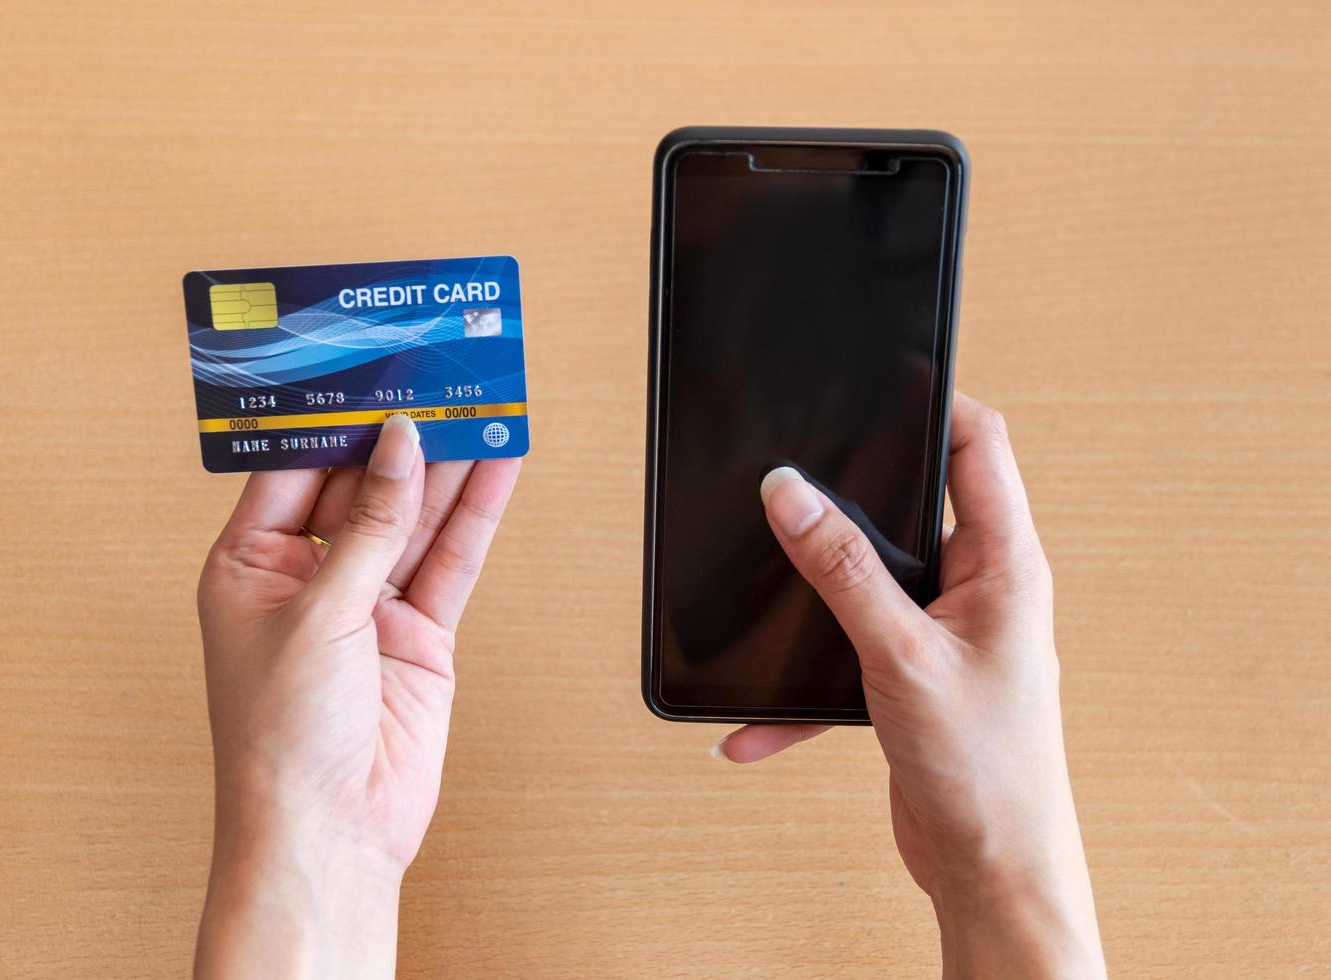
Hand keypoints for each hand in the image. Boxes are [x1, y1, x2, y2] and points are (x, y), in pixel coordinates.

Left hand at [193, 414, 519, 978]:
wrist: (331, 833)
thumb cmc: (281, 741)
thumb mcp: (317, 616)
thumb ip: (371, 527)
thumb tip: (400, 445)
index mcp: (249, 565)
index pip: (295, 469)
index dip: (334, 419)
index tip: (369, 367)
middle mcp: (308, 578)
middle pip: (364, 485)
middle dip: (401, 434)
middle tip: (440, 376)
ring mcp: (367, 605)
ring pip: (415, 516)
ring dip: (448, 464)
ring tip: (483, 404)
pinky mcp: (418, 631)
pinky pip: (450, 559)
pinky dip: (475, 514)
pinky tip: (497, 468)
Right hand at [716, 393, 1105, 978]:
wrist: (991, 871)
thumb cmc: (984, 769)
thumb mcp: (900, 656)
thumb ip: (842, 569)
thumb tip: (790, 491)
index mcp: (1004, 565)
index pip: (979, 445)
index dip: (933, 400)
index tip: (873, 379)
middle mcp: (979, 588)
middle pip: (914, 505)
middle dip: (850, 494)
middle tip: (793, 473)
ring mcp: (944, 632)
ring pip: (868, 580)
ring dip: (815, 595)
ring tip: (765, 586)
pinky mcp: (911, 677)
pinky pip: (846, 655)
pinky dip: (803, 686)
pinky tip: (756, 723)